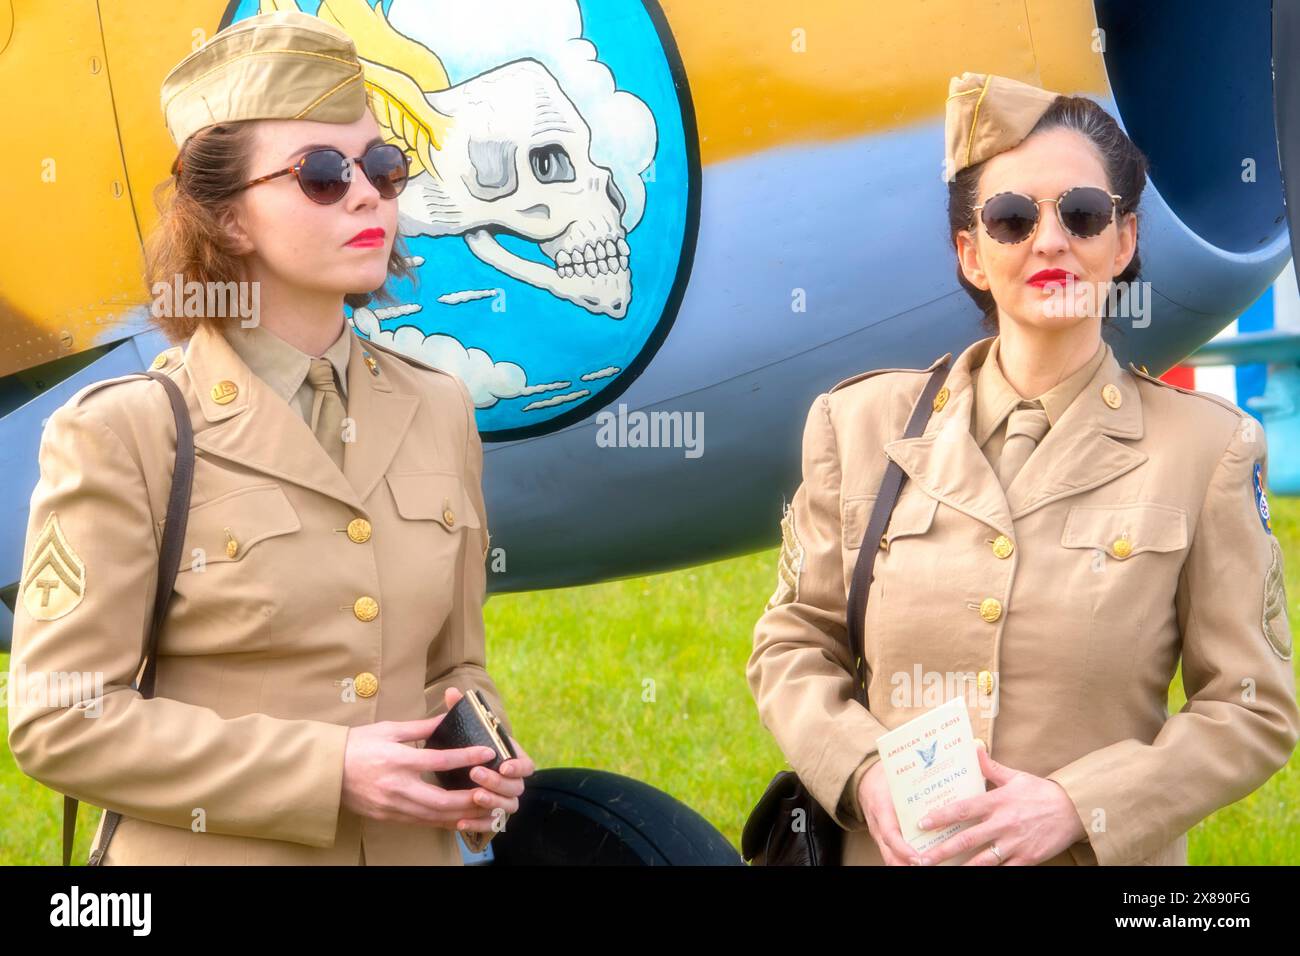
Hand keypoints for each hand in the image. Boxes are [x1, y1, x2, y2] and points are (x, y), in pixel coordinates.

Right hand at [341, 700, 495, 829]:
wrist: (325, 771)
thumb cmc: (357, 745)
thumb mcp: (389, 729)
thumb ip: (421, 727)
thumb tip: (446, 717)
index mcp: (398, 760)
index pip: (440, 760)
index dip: (467, 757)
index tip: (488, 752)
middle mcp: (397, 786)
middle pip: (442, 799)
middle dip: (471, 798)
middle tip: (492, 791)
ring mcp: (392, 805)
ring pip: (433, 816)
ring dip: (460, 814)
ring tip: (481, 808)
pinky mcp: (388, 817)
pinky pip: (420, 822)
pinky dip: (441, 821)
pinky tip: (457, 817)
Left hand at [444, 687, 536, 835]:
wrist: (462, 771)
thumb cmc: (468, 747)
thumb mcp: (466, 729)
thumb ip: (462, 711)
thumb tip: (451, 691)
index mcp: (513, 760)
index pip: (527, 766)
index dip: (518, 766)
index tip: (503, 764)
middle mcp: (513, 783)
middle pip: (516, 787)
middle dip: (498, 782)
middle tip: (477, 774)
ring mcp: (504, 801)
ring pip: (508, 807)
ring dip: (492, 803)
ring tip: (473, 796)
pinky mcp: (491, 817)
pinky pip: (490, 825)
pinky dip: (478, 825)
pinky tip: (460, 823)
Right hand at [858, 759, 922, 864]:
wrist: (865, 781)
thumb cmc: (885, 779)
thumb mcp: (896, 780)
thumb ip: (915, 787)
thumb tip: (942, 790)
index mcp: (881, 809)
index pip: (889, 834)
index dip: (902, 849)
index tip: (917, 858)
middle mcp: (878, 826)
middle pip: (888, 854)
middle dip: (905, 864)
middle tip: (925, 865)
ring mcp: (879, 834)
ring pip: (890, 857)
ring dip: (906, 864)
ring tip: (927, 864)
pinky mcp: (883, 838)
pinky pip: (892, 854)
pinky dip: (905, 861)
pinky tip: (922, 861)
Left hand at [913, 744, 1086, 865]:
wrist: (1075, 810)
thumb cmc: (1041, 792)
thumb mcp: (1016, 776)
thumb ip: (991, 767)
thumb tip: (974, 748)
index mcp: (997, 802)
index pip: (963, 809)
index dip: (941, 817)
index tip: (922, 823)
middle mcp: (1003, 824)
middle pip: (967, 839)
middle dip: (942, 850)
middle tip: (921, 858)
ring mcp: (1015, 843)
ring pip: (982, 860)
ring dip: (961, 867)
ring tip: (940, 871)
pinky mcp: (1027, 858)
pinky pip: (1005, 870)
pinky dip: (989, 874)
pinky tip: (972, 876)